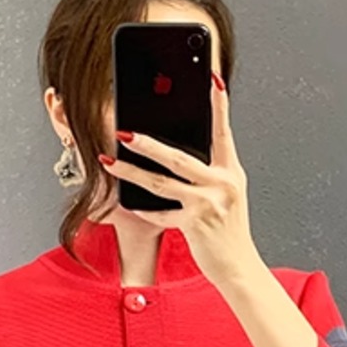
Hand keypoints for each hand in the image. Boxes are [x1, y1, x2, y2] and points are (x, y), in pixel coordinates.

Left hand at [99, 70, 259, 288]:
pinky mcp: (195, 224)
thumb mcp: (227, 196)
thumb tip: (178, 153)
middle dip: (148, 143)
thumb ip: (209, 174)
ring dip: (131, 171)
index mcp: (231, 172)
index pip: (223, 132)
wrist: (238, 267)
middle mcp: (222, 184)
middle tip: (124, 130)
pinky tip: (129, 204)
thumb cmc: (228, 231)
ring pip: (161, 182)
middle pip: (179, 157)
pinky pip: (161, 213)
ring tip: (109, 159)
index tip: (212, 79)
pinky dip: (145, 210)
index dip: (219, 105)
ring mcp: (208, 204)